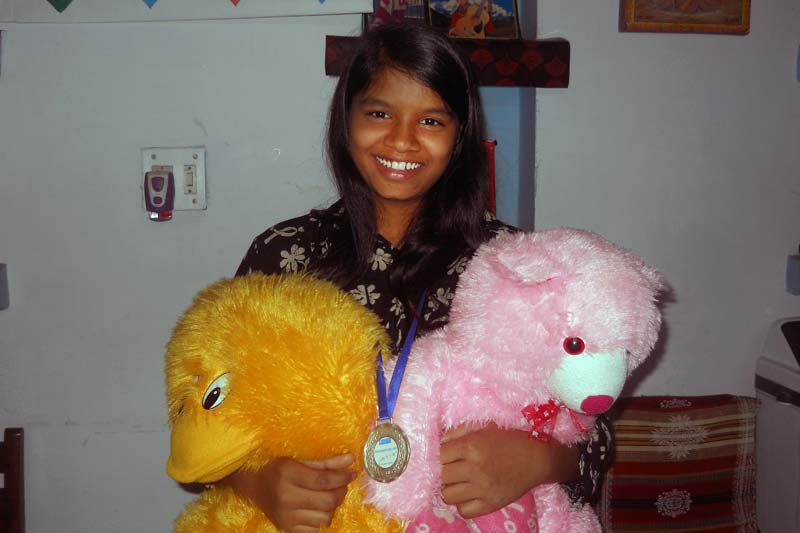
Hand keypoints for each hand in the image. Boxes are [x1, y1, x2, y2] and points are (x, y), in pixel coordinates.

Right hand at [221, 454, 354, 531]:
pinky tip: (318, 508)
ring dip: (332, 507)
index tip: (351, 474)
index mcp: (287, 474)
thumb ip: (326, 462)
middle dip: (341, 492)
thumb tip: (350, 460)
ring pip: (325, 518)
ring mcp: (286, 517)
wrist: (254, 487)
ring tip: (328, 496)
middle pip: (328, 501)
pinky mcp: (287, 529)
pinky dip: (321, 519)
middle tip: (341, 485)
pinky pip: (316, 530)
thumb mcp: (298, 460)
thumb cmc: (277, 469)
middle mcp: (285, 497)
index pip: (324, 480)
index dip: (342, 478)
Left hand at [439, 423, 578, 518]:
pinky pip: (464, 511)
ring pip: (448, 495)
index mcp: (472, 446)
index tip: (442, 455)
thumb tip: (439, 441)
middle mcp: (475, 469)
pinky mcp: (490, 504)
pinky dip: (462, 504)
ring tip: (458, 481)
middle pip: (441, 475)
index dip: (438, 455)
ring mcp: (482, 489)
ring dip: (450, 488)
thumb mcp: (484, 427)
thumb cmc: (510, 439)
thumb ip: (458, 432)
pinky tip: (468, 494)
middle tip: (450, 468)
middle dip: (443, 471)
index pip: (439, 455)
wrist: (538, 459)